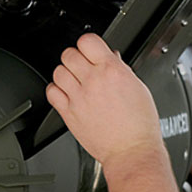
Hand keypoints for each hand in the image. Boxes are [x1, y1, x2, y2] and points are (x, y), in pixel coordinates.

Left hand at [46, 33, 162, 166]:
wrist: (131, 151)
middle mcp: (93, 81)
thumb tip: (111, 59)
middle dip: (75, 58)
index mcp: (112, 71)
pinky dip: (56, 90)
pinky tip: (66, 94)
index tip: (90, 50)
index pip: (88, 41)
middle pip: (69, 54)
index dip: (88, 44)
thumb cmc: (139, 125)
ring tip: (74, 80)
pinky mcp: (69, 113)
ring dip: (65, 73)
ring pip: (58, 71)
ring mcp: (79, 97)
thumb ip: (121, 70)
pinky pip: (51, 92)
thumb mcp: (138, 88)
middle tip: (82, 66)